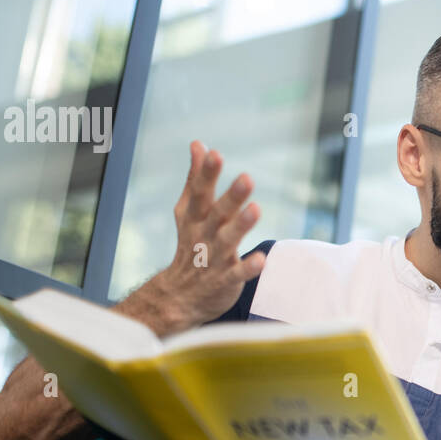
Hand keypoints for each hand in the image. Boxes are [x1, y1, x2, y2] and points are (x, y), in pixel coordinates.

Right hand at [153, 140, 266, 327]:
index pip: (200, 192)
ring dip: (241, 226)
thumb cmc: (190, 244)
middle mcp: (203, 235)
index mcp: (195, 217)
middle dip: (232, 197)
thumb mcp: (189, 211)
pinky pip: (237, 274)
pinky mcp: (225, 280)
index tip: (215, 154)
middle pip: (217, 214)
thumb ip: (195, 179)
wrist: (180, 295)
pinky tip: (261, 259)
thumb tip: (198, 144)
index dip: (207, 173)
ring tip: (256, 209)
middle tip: (247, 178)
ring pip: (228, 241)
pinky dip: (248, 267)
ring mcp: (214, 258)